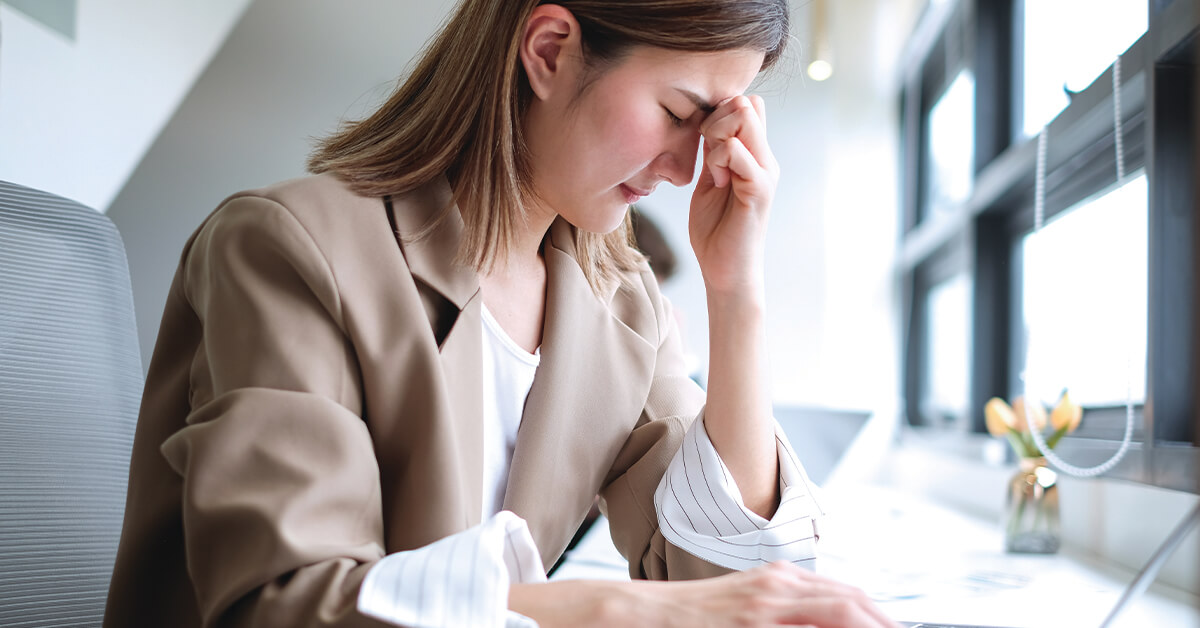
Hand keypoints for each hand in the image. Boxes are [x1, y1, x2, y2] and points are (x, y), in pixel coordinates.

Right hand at [511, 562, 898, 627]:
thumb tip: (825, 622)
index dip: (882, 618)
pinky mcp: (751, 621)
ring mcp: (766, 604)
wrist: (637, 614)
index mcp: (781, 582)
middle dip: (886, 624)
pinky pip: (807, 626)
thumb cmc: (690, 619)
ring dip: (870, 625)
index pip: (850, 598)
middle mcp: (779, 586)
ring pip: (841, 610)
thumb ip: (785, 616)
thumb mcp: (744, 610)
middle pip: (855, 603)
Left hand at [689, 94, 778, 298]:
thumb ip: (713, 152)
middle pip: (745, 102)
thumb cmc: (715, 229)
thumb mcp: (709, 180)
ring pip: (743, 117)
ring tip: (712, 169)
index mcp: (754, 154)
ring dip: (717, 136)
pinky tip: (717, 182)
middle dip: (715, 117)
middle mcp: (765, 158)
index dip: (718, 111)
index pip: (746, 103)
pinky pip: (738, 151)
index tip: (703, 141)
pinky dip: (719, 160)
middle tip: (705, 151)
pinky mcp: (759, 189)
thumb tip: (708, 121)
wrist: (725, 270)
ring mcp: (765, 171)